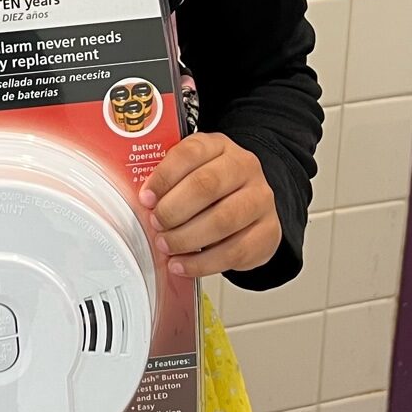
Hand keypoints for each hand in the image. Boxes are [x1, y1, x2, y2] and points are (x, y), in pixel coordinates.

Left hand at [140, 134, 281, 279]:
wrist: (251, 207)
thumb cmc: (213, 191)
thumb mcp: (190, 173)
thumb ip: (168, 182)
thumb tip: (143, 203)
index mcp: (219, 146)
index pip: (190, 153)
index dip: (164, 177)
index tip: (146, 198)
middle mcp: (244, 167)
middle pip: (206, 186)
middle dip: (173, 210)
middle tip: (156, 224)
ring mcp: (260, 199)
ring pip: (222, 220)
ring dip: (186, 238)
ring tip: (166, 246)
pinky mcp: (267, 232)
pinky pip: (234, 251)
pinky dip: (202, 263)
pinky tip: (182, 264)